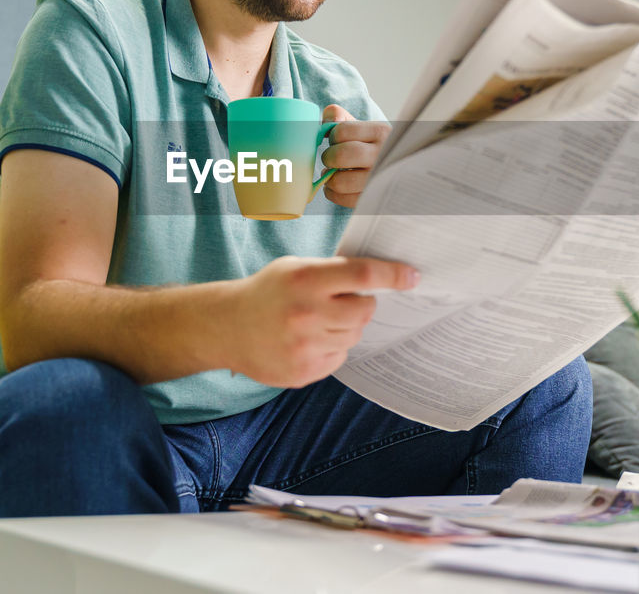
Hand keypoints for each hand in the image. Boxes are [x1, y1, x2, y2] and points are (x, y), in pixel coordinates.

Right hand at [222, 256, 418, 387]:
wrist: (226, 328)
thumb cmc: (267, 292)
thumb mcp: (295, 267)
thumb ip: (333, 271)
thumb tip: (381, 277)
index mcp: (305, 279)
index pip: (364, 275)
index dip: (393, 275)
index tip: (412, 276)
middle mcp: (307, 313)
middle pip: (364, 310)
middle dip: (362, 303)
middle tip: (341, 300)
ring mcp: (305, 346)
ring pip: (354, 335)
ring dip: (345, 326)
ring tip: (316, 320)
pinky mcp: (304, 371)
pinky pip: (340, 357)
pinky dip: (332, 347)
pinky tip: (307, 340)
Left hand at [319, 104, 389, 207]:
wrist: (402, 171)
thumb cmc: (376, 147)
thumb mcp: (365, 128)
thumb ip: (342, 118)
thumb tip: (327, 119)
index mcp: (382, 132)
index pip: (343, 130)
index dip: (332, 136)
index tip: (335, 140)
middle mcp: (383, 155)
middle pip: (342, 155)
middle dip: (328, 157)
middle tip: (330, 158)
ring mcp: (380, 179)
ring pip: (341, 181)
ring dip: (329, 178)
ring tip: (331, 173)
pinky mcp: (374, 198)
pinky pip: (344, 199)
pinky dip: (333, 194)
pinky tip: (335, 187)